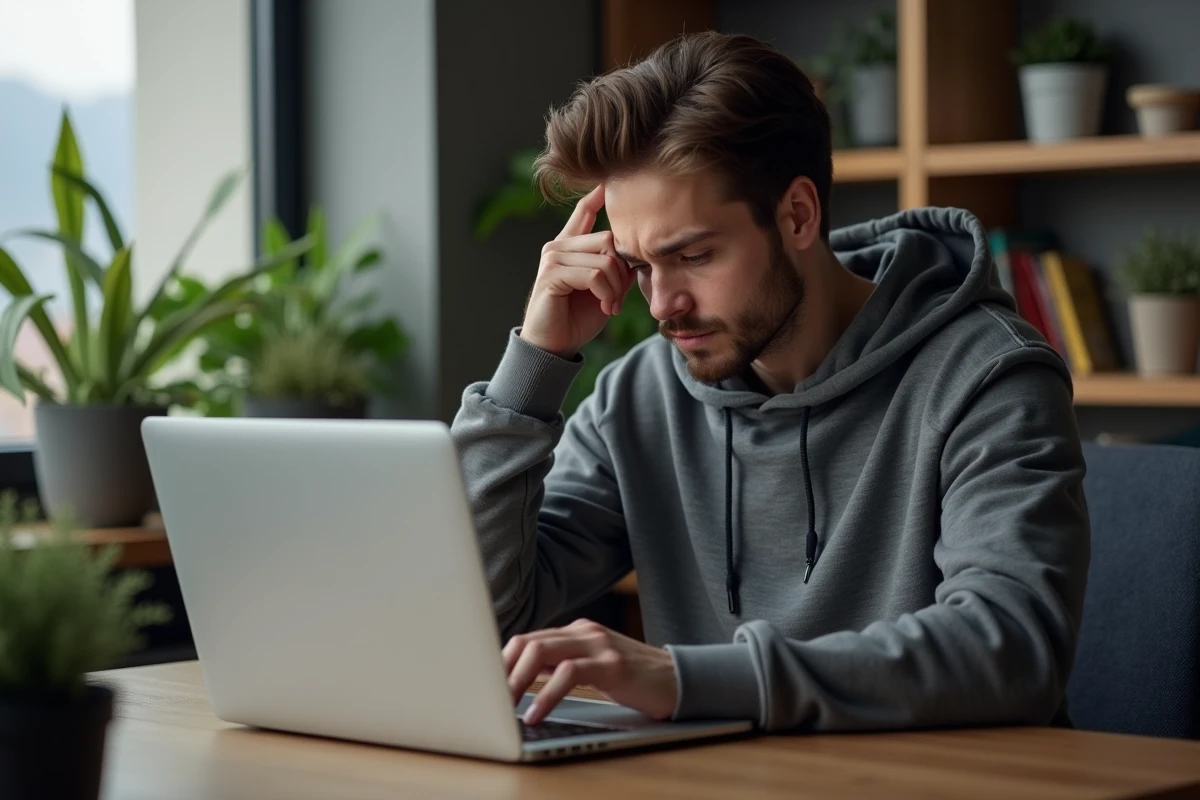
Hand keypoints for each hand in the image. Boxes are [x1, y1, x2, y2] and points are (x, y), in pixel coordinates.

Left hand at [504, 618, 677, 724]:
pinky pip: (569, 673)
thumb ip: (561, 666)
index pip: (526, 640)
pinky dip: (547, 694)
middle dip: (501, 672)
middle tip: (487, 700)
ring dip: (517, 682)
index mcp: (575, 632)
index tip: (482, 688)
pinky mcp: (612, 664)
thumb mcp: (592, 668)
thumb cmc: (633, 680)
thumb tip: (517, 681)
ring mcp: (598, 645)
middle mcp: (583, 632)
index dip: (499, 663)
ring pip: (542, 651)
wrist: (680, 680)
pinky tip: (536, 713)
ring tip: (505, 708)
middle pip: (527, 642)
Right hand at [520, 185, 635, 358]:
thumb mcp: (605, 289)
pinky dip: (605, 293)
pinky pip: (593, 274)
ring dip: (614, 287)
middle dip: (621, 271)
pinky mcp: (552, 274)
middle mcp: (559, 246)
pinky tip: (604, 307)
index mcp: (570, 246)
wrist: (555, 345)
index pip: (584, 211)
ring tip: (610, 305)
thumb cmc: (578, 318)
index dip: (597, 196)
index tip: (609, 182)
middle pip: (609, 239)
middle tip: (617, 297)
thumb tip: (635, 253)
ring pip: (604, 258)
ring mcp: (553, 257)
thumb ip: (616, 267)